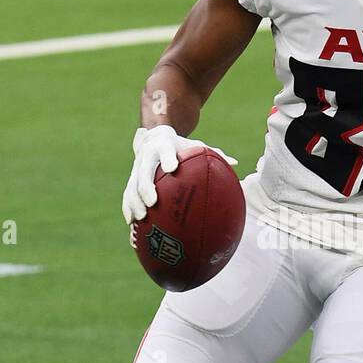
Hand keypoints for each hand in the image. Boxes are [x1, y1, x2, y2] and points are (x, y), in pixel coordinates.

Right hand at [121, 125, 236, 223]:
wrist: (153, 137)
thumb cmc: (181, 146)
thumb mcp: (195, 146)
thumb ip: (213, 154)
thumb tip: (235, 164)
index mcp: (164, 145)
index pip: (166, 150)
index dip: (167, 158)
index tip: (172, 168)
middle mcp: (147, 156)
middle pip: (144, 171)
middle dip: (146, 187)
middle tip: (153, 202)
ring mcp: (137, 169)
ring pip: (132, 185)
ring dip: (135, 202)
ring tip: (141, 218)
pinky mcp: (131, 180)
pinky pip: (127, 195)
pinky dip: (128, 208)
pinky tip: (132, 224)